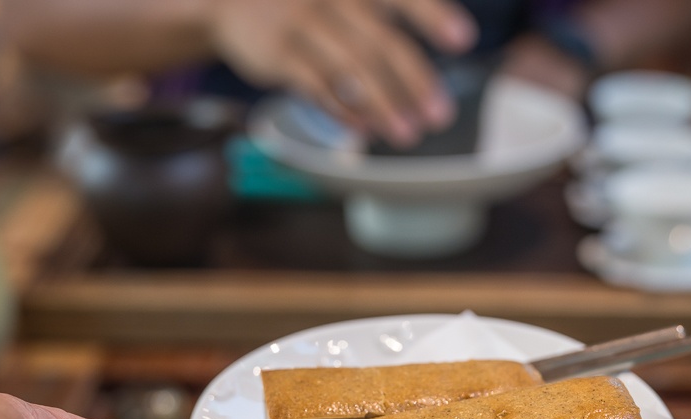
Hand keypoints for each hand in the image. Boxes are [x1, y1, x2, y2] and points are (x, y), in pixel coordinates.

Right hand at [207, 0, 477, 146]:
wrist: (227, 1)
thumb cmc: (304, 4)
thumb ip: (382, 20)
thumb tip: (426, 74)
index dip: (432, 15)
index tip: (463, 40)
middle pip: (381, 41)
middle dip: (415, 82)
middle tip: (439, 116)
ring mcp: (301, 22)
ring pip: (351, 68)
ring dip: (384, 105)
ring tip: (407, 133)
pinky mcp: (277, 52)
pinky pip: (316, 86)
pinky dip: (342, 110)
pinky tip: (364, 128)